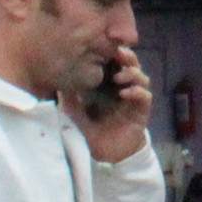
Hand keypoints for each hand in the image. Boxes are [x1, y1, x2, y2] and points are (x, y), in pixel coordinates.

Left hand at [76, 48, 152, 165]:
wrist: (105, 155)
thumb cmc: (91, 132)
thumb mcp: (75, 113)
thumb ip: (68, 98)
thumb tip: (57, 81)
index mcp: (109, 85)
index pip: (114, 62)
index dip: (113, 53)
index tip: (104, 45)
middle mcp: (124, 88)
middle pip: (131, 64)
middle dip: (127, 57)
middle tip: (118, 53)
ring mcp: (134, 99)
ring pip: (142, 77)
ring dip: (132, 73)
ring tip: (119, 77)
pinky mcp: (141, 112)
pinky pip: (145, 96)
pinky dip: (137, 92)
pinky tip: (125, 93)